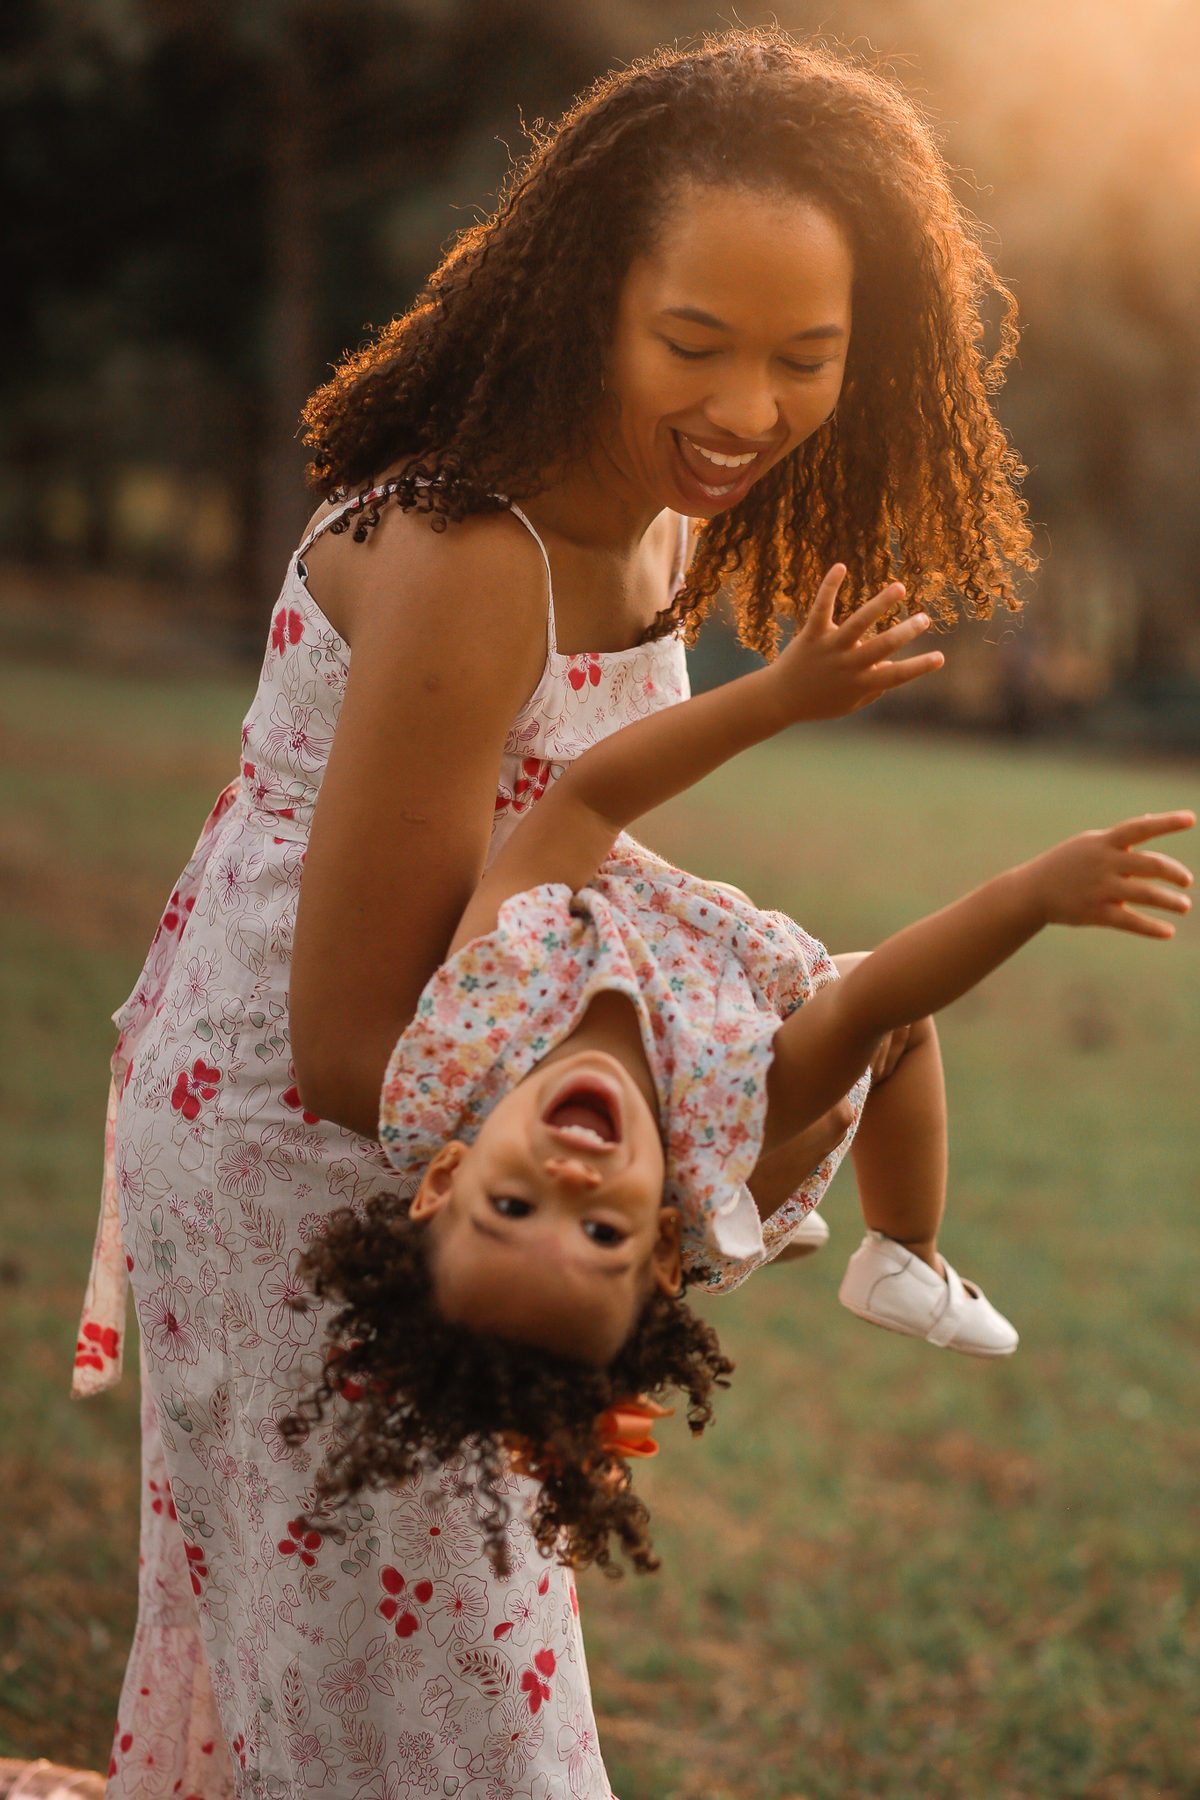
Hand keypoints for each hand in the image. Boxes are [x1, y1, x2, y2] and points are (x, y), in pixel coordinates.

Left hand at [768, 564, 944, 724]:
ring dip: (880, 604)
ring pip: (858, 622)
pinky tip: (841, 566)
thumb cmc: (819, 702)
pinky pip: (822, 607)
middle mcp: (847, 665)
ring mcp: (829, 648)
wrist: (780, 699)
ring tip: (899, 588)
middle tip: (924, 618)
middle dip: (906, 631)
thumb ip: (873, 689)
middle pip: (882, 646)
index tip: (940, 657)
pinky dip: (830, 586)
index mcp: (860, 684)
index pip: (896, 676)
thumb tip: (894, 670)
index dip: (919, 667)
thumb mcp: (849, 703)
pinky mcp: (812, 634)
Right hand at [1030, 812, 1194, 937]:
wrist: (1032, 891)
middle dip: (1174, 872)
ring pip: (1144, 894)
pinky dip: (1151, 927)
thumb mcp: (1090, 844)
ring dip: (1169, 901)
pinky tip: (1168, 932)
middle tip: (1187, 881)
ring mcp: (1099, 888)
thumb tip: (1151, 819)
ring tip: (1184, 906)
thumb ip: (1121, 837)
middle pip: (1149, 864)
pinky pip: (1128, 921)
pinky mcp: (1094, 912)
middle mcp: (1104, 863)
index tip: (1191, 818)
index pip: (1139, 828)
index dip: (1166, 823)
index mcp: (1104, 842)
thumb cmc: (1066, 864)